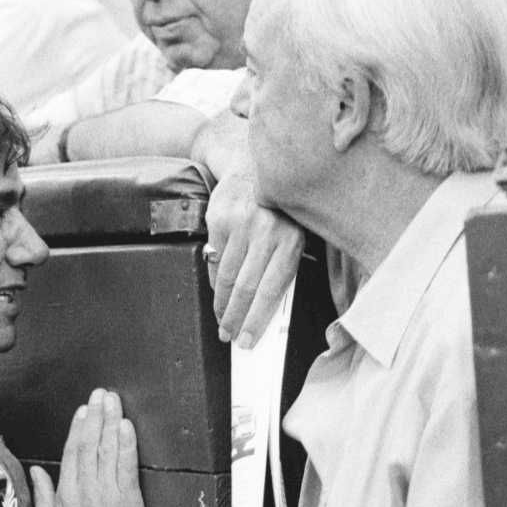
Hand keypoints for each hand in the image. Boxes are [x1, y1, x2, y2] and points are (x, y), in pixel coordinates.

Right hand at [30, 389, 144, 506]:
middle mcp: (86, 487)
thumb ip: (42, 495)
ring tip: (114, 401)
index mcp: (66, 493)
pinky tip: (127, 427)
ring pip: (108, 449)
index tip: (83, 410)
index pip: (72, 451)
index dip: (78, 428)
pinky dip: (126, 445)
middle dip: (96, 415)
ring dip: (111, 421)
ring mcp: (108, 492)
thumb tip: (36, 471)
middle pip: (91, 443)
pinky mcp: (129, 500)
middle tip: (100, 394)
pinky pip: (126, 466)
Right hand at [204, 169, 303, 347]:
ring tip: (221, 319)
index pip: (271, 290)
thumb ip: (283, 268)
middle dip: (235, 317)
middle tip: (228, 335)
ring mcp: (241, 223)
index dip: (257, 320)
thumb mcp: (292, 236)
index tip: (247, 339)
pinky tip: (219, 289)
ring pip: (227, 276)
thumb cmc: (278, 210)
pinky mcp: (219, 218)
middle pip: (246, 287)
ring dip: (222, 303)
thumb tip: (266, 314)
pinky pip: (215, 259)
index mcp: (292, 240)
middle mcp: (267, 231)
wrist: (252, 167)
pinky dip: (216, 279)